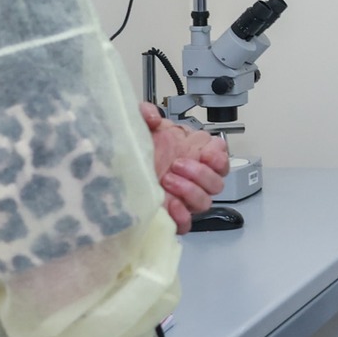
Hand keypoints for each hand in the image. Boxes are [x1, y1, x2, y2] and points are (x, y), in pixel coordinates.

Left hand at [140, 103, 230, 232]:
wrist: (116, 175)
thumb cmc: (135, 152)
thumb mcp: (140, 128)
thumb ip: (147, 114)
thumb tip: (153, 116)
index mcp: (193, 154)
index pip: (221, 155)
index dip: (218, 156)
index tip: (205, 154)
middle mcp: (194, 177)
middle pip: (217, 181)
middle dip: (200, 173)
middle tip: (176, 165)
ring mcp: (185, 197)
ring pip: (206, 201)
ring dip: (190, 191)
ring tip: (167, 181)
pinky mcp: (174, 215)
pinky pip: (188, 223)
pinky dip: (182, 215)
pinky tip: (169, 205)